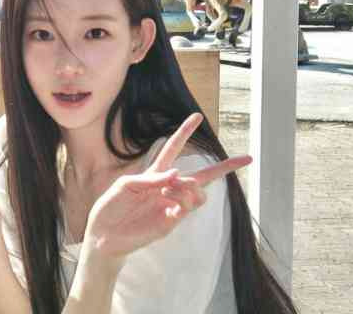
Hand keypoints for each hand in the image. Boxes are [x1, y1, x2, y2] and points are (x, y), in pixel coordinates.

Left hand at [84, 113, 251, 259]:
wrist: (105, 235)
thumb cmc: (111, 206)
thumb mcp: (125, 185)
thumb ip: (150, 179)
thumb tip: (177, 174)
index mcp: (155, 173)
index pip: (173, 148)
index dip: (184, 132)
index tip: (196, 117)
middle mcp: (168, 187)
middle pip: (202, 175)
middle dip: (225, 167)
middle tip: (247, 158)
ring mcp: (172, 205)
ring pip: (197, 191)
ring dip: (188, 186)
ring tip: (170, 189)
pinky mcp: (171, 222)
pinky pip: (187, 207)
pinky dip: (183, 199)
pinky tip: (169, 198)